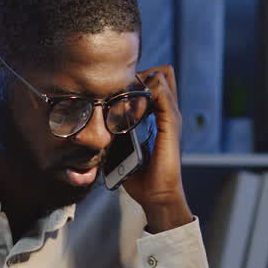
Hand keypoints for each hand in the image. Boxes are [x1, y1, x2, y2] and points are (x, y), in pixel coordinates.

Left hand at [123, 65, 193, 231]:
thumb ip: (117, 132)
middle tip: (118, 91)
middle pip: (161, 72)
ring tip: (120, 98)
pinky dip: (143, 93)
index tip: (115, 90)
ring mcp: (172, 116)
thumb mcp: (123, 146)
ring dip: (138, 82)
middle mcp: (169, 112)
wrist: (157, 195)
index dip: (135, 79)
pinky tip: (126, 107)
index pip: (155, 80)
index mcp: (160, 116)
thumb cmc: (140, 175)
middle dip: (137, 75)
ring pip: (161, 76)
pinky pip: (161, 93)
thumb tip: (95, 124)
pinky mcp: (171, 123)